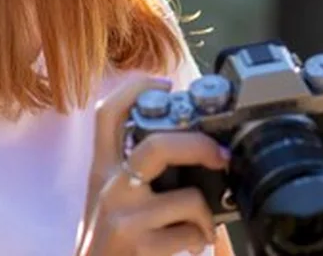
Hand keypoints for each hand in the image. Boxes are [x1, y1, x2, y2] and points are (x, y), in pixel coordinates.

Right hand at [77, 77, 228, 255]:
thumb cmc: (110, 243)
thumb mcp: (110, 200)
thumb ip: (135, 173)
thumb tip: (189, 149)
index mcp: (102, 171)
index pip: (106, 115)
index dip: (136, 88)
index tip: (166, 83)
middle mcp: (109, 188)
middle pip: (157, 146)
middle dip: (199, 147)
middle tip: (220, 155)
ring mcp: (123, 217)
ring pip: (187, 197)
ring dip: (205, 214)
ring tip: (202, 224)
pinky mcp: (137, 245)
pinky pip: (190, 231)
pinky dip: (200, 238)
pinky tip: (191, 244)